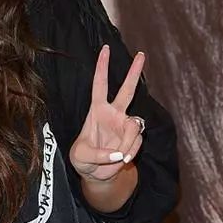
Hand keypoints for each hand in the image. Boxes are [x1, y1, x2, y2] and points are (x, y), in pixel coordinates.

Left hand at [69, 44, 145, 181]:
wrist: (96, 173)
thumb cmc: (83, 160)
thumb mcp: (80, 157)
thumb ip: (98, 155)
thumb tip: (119, 155)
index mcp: (97, 110)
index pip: (100, 84)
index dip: (102, 67)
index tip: (105, 49)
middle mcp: (114, 114)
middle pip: (127, 89)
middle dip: (135, 72)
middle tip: (141, 54)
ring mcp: (126, 125)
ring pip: (135, 126)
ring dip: (127, 143)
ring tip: (118, 156)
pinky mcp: (134, 138)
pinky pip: (137, 143)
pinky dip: (130, 152)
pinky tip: (121, 159)